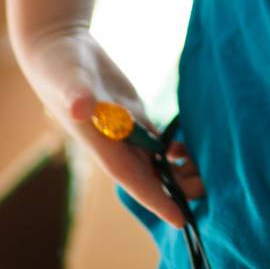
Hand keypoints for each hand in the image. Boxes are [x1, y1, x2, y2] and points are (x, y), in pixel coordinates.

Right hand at [14, 23, 204, 229]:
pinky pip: (155, 139)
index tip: (181, 219)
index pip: (134, 178)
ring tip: (210, 171)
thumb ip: (76, 94)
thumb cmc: (59, 66)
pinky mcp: (131, 112)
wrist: (58, 49)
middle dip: (177, 190)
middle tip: (212, 192)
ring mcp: (124, 128)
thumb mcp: (69, 79)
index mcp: (102, 143)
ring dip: (178, 170)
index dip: (157, 199)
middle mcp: (115, 142)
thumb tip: (81, 108)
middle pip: (150, 176)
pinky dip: (173, 147)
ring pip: (155, 160)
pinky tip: (191, 145)